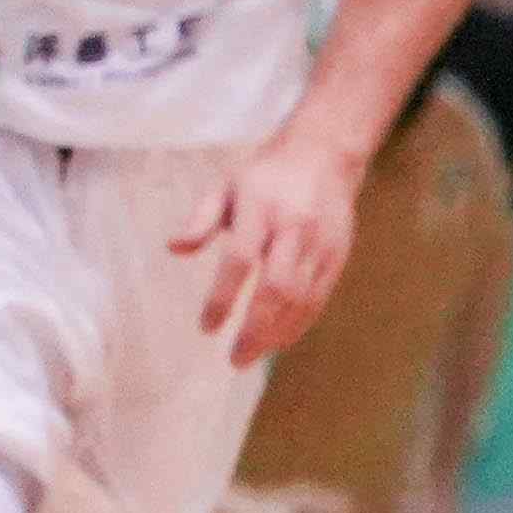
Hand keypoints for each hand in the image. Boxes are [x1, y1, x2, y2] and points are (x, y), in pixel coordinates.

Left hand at [176, 124, 364, 367]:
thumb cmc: (266, 174)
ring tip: (254, 355)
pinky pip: (319, 297)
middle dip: (255, 329)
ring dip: (277, 333)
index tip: (207, 328)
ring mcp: (319, 243)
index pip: (239, 260)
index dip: (222, 298)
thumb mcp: (225, 187)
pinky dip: (299, 324)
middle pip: (276, 288)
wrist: (325, 154)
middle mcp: (292, 228)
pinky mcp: (337, 254)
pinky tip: (281, 340)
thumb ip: (200, 220)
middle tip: (235, 359)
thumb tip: (174, 249)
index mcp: (259, 208)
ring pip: (300, 298)